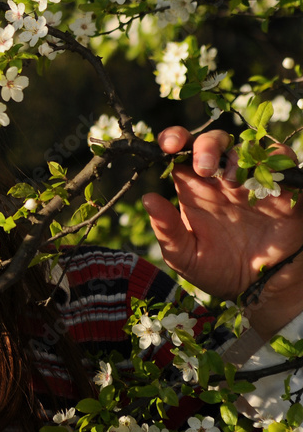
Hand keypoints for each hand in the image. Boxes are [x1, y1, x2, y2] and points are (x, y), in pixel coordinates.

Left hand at [143, 127, 302, 339]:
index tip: (169, 145)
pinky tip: (261, 181)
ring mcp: (252, 183)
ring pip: (246, 147)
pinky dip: (273, 159)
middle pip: (213, 143)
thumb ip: (167, 230)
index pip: (180, 154)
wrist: (262, 291)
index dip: (174, 141)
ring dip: (237, 154)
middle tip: (203, 167)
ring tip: (231, 179)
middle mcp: (222, 182)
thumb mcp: (185, 256)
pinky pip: (281, 160)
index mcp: (195, 191)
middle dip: (206, 145)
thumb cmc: (218, 272)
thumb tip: (147, 198)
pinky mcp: (282, 190)